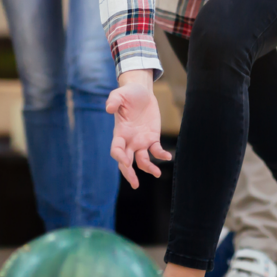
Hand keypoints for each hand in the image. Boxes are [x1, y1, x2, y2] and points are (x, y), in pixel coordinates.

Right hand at [106, 69, 171, 188]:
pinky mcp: (152, 138)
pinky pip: (156, 151)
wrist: (141, 92)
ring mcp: (141, 141)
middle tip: (135, 184)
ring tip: (157, 173)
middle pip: (126, 161)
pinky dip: (161, 155)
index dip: (119, 157)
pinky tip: (167, 156)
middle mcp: (129, 140)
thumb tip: (108, 108)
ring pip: (142, 161)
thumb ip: (114, 100)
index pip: (116, 149)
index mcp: (120, 132)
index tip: (126, 163)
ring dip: (148, 168)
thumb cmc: (128, 93)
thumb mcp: (120, 94)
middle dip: (129, 173)